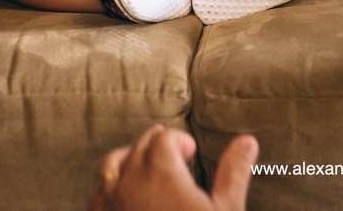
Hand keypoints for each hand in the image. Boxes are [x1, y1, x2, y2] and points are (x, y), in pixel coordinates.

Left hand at [88, 125, 257, 210]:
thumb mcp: (226, 210)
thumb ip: (234, 172)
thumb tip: (246, 142)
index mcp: (161, 173)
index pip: (164, 139)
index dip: (179, 139)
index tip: (190, 150)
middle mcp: (130, 184)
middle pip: (137, 147)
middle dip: (155, 144)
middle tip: (171, 151)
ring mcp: (110, 206)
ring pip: (110, 167)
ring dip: (128, 161)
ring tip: (145, 168)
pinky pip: (95, 198)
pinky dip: (108, 189)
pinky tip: (122, 198)